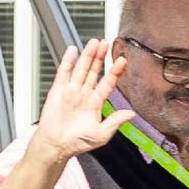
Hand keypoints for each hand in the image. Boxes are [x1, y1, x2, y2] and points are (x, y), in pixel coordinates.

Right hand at [33, 39, 133, 164]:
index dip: (115, 72)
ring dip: (88, 55)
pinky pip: (64, 72)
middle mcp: (84, 95)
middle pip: (94, 72)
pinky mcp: (58, 90)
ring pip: (81, 69)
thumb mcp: (102, 134)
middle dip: (101, 58)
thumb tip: (131, 113)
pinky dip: (68, 61)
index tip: (122, 61)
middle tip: (106, 43)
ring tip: (95, 42)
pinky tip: (73, 50)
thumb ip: (116, 121)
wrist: (56, 146)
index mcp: (95, 104)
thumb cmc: (77, 143)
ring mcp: (71, 91)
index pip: (107, 83)